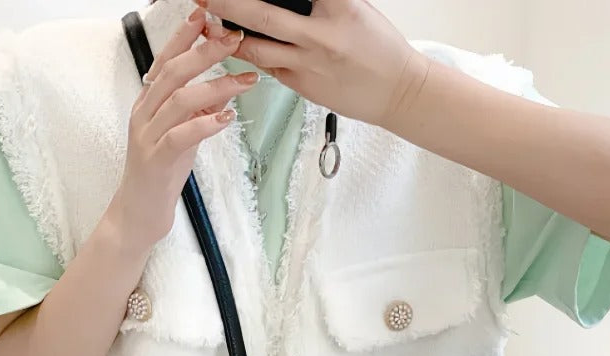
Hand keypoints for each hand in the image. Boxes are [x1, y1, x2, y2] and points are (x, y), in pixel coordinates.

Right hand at [105, 9, 259, 255]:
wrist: (139, 212)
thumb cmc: (162, 174)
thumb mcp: (184, 136)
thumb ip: (198, 112)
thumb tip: (223, 90)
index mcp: (148, 103)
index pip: (166, 60)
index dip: (185, 36)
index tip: (208, 16)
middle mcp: (144, 113)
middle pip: (173, 72)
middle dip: (205, 52)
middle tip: (234, 40)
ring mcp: (147, 136)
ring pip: (179, 100)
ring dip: (215, 86)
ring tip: (245, 80)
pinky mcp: (156, 160)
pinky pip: (180, 136)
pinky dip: (205, 124)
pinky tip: (226, 117)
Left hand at [192, 0, 430, 127]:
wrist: (397, 92)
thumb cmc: (379, 49)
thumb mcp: (356, 9)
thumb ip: (323, 2)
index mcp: (339, 7)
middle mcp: (320, 35)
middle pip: (261, 14)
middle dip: (227, 3)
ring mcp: (309, 64)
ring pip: (256, 47)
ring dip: (229, 35)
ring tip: (212, 23)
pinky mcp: (303, 86)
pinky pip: (268, 67)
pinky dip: (251, 54)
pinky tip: (238, 44)